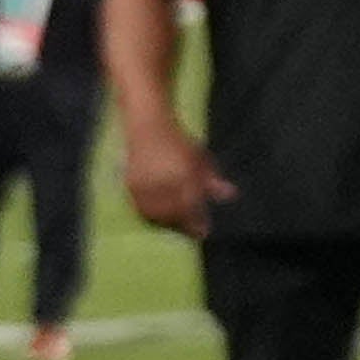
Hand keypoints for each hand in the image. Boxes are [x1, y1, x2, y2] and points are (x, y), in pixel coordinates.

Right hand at [118, 120, 213, 237]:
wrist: (147, 126)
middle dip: (182, 223)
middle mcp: (162, 181)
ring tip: (175, 222)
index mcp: (182, 174)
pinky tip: (158, 214)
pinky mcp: (130, 184)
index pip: (191, 206)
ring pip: (155, 212)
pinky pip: (140, 207)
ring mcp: (144, 183)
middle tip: (190, 228)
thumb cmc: (179, 142)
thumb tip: (229, 196)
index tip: (203, 233)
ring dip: (166, 221)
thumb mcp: (201, 158)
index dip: (197, 222)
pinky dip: (150, 213)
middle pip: (173, 213)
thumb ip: (213, 180)